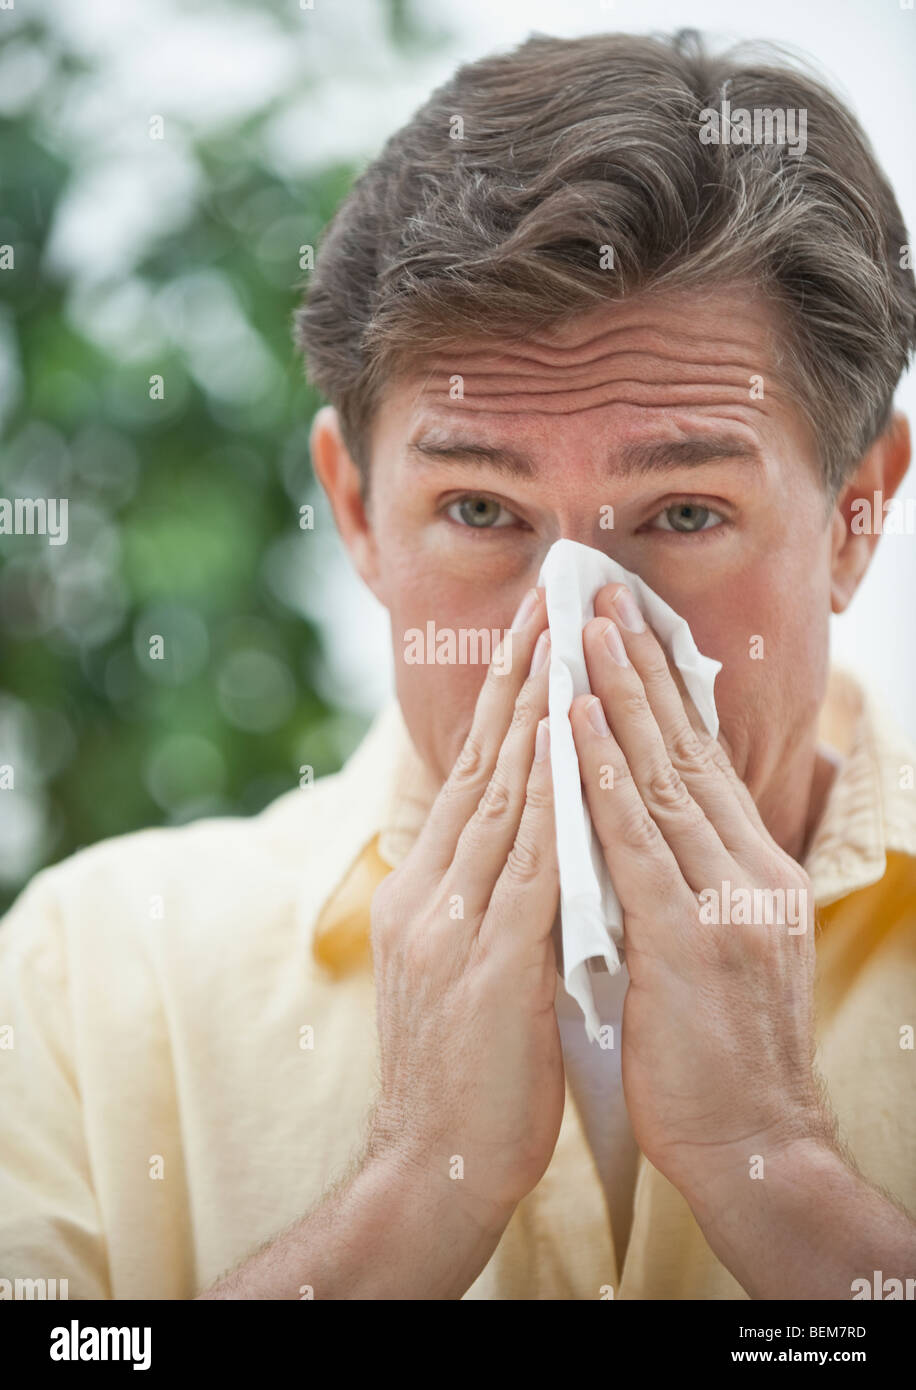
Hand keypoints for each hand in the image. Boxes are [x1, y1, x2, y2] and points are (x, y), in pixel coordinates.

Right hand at [367, 589, 563, 1233]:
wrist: (430, 1162)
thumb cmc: (460, 1068)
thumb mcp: (456, 964)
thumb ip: (477, 895)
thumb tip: (520, 837)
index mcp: (420, 891)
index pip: (466, 781)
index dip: (498, 708)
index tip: (526, 641)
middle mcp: (426, 893)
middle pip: (475, 770)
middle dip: (512, 685)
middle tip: (540, 608)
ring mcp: (449, 926)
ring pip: (495, 803)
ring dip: (530, 722)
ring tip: (555, 651)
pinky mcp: (483, 966)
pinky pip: (521, 869)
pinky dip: (544, 805)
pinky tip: (566, 755)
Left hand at [568, 583, 836, 1204]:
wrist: (756, 1146)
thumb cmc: (714, 1052)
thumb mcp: (709, 947)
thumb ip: (679, 878)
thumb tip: (632, 822)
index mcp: (750, 869)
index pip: (698, 763)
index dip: (660, 692)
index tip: (624, 630)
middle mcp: (747, 869)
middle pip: (685, 750)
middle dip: (640, 667)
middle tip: (602, 593)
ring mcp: (725, 900)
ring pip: (664, 778)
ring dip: (620, 696)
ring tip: (585, 628)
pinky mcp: (694, 940)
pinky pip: (638, 841)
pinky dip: (603, 775)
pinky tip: (576, 723)